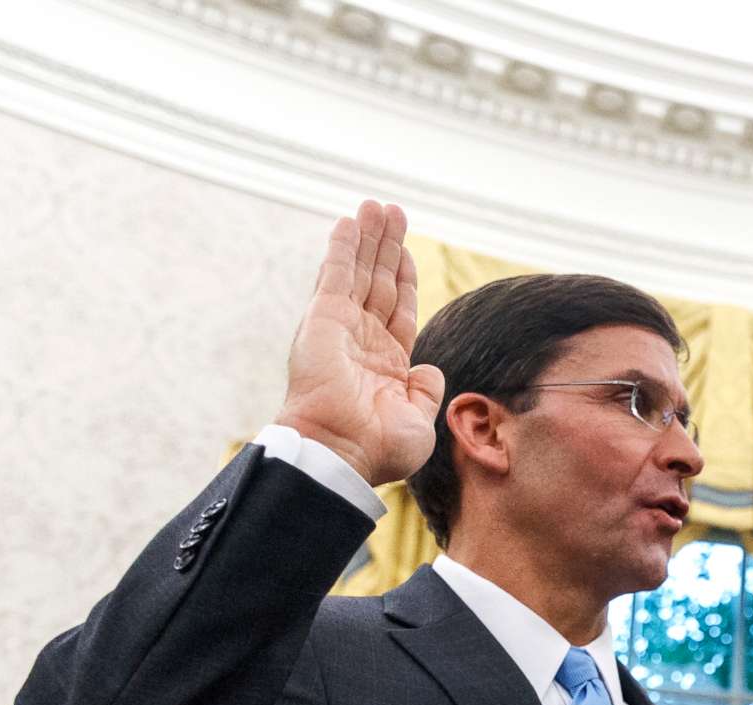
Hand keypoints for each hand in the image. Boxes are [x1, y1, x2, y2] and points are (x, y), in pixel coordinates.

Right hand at [271, 200, 445, 486]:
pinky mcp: (323, 318)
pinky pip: (337, 274)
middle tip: (392, 212)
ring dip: (369, 238)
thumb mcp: (417, 421)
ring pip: (360, 272)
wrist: (341, 451)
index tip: (406, 252)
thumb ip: (425, 392)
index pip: (399, 310)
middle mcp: (361, 341)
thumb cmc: (377, 448)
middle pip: (379, 282)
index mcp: (385, 364)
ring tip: (378, 206)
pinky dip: (344, 247)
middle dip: (386, 247)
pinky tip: (351, 222)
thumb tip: (429, 369)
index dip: (404, 279)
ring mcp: (341, 328)